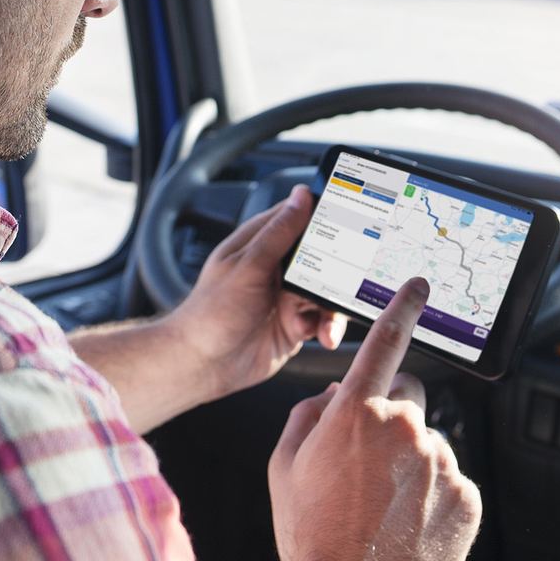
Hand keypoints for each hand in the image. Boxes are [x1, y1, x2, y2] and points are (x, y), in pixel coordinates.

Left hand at [69, 185, 344, 431]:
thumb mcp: (249, 266)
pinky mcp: (295, 323)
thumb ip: (279, 232)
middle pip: (324, 258)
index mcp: (262, 242)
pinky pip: (323, 319)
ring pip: (328, 291)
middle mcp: (277, 267)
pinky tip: (317, 335)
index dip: (328, 219)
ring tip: (326, 322)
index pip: (301, 218)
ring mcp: (287, 296)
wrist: (203, 364)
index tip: (356, 224)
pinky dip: (326, 327)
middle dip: (339, 272)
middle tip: (347, 283)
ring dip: (332, 307)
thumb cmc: (212, 312)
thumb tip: (301, 196)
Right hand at [269, 279, 482, 560]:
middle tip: (368, 460)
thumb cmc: (311, 536)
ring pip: (428, 443)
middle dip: (391, 416)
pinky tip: (405, 524)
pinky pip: (450, 480)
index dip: (402, 308)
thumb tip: (334, 397)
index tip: (418, 287)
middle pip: (408, 397)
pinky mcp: (466, 496)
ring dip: (410, 463)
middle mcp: (404, 429)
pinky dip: (432, 496)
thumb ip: (309, 415)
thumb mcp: (284, 467)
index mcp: (356, 414)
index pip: (385, 342)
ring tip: (382, 507)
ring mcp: (441, 463)